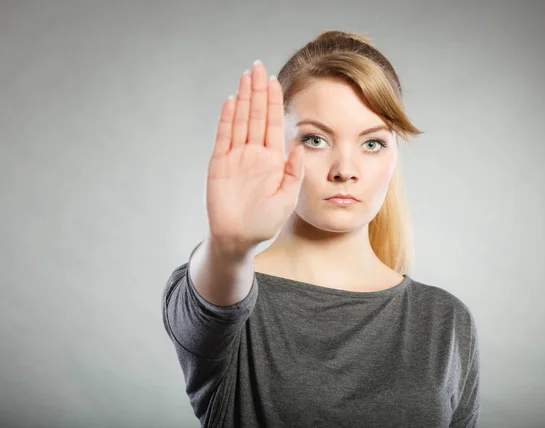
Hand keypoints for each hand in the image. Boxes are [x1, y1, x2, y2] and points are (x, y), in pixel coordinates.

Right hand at [205, 61, 304, 254]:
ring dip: (243, 98)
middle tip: (258, 67)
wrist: (238, 238)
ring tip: (245, 76)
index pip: (273, 123)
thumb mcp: (287, 198)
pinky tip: (231, 101)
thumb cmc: (264, 222)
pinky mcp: (219, 164)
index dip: (273, 102)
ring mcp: (236, 157)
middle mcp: (255, 153)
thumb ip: (293, 173)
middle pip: (256, 115)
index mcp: (273, 159)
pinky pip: (224, 137)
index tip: (275, 81)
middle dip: (258, 91)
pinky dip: (227, 119)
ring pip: (240, 120)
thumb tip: (300, 147)